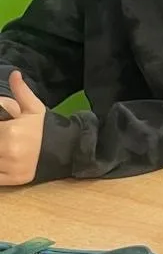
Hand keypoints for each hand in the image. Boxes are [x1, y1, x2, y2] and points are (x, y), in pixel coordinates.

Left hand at [0, 71, 44, 187]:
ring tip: (3, 145)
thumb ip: (20, 91)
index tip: (2, 125)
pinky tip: (2, 159)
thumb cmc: (44, 127)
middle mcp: (8, 151)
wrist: (65, 150)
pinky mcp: (12, 180)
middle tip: (2, 135)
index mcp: (10, 131)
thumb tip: (14, 74)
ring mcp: (10, 168)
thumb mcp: (33, 108)